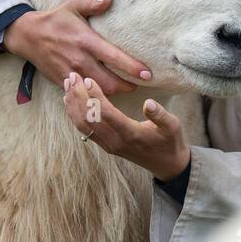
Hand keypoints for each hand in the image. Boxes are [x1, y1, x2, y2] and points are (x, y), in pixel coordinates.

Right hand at [4, 0, 151, 95]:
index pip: (114, 57)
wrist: (27, 36)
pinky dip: (96, 95)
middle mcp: (79, 60)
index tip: (148, 74)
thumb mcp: (73, 6)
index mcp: (86, 41)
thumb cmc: (55, 20)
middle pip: (109, 83)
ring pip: (97, 92)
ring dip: (114, 94)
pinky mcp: (63, 82)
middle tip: (140, 84)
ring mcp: (71, 73)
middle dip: (127, 86)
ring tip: (126, 88)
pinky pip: (83, 95)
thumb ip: (92, 3)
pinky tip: (106, 93)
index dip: (132, 68)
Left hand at [62, 71, 189, 181]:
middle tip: (71, 76)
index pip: (106, 114)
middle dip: (77, 96)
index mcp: (131, 134)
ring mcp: (108, 145)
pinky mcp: (105, 145)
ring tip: (67, 84)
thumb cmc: (170, 142)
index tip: (87, 79)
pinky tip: (70, 100)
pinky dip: (74, 114)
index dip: (95, 96)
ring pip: (82, 125)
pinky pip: (84, 129)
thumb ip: (160, 115)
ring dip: (72, 104)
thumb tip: (148, 103)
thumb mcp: (173, 126)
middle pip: (88, 119)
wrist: (167, 165)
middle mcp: (115, 142)